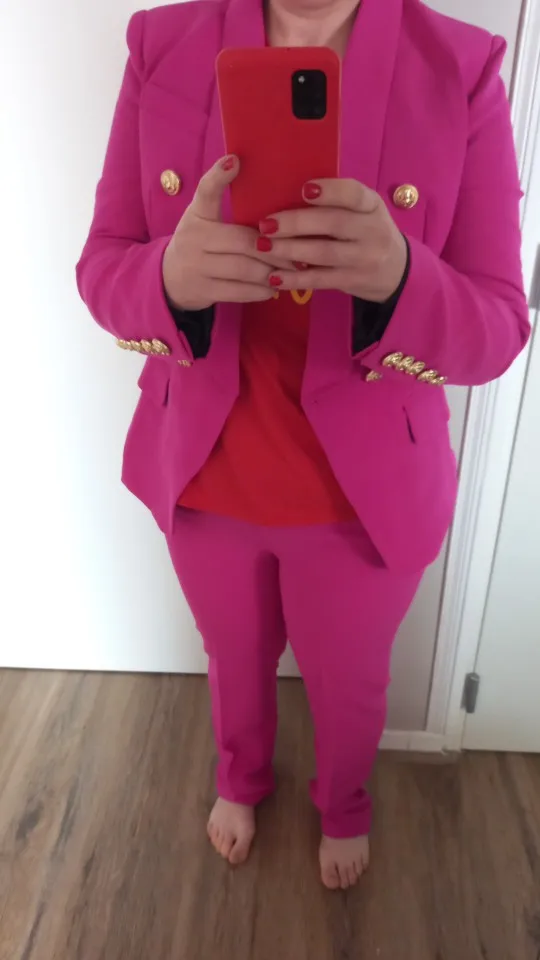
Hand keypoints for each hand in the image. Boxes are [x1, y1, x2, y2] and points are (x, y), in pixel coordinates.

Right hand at [163, 156, 290, 310]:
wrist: (169, 279)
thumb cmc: (200, 243)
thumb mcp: (205, 219)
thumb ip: (228, 207)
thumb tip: (274, 195)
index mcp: (197, 214)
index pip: (206, 192)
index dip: (219, 176)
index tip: (235, 161)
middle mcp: (195, 238)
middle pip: (243, 241)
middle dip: (275, 248)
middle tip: (299, 251)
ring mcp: (198, 267)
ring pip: (245, 269)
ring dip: (272, 271)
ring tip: (291, 271)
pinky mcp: (204, 291)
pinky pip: (240, 291)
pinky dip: (262, 290)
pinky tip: (275, 287)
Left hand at [255, 179, 407, 301]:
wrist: (396, 271)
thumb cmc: (367, 232)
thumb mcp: (363, 212)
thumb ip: (337, 203)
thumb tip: (287, 193)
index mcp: (372, 205)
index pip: (354, 194)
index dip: (329, 191)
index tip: (303, 189)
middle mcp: (372, 230)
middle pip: (333, 223)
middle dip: (296, 223)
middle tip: (266, 224)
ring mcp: (364, 258)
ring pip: (324, 253)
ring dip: (290, 250)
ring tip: (263, 246)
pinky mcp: (353, 280)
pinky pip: (321, 280)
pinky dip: (296, 279)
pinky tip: (274, 277)